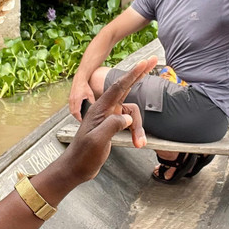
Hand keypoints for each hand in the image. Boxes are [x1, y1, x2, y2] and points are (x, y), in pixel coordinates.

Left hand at [64, 56, 155, 182]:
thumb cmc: (83, 155)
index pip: (119, 87)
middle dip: (140, 75)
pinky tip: (137, 142)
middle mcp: (105, 109)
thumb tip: (127, 117)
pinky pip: (129, 122)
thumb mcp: (97, 140)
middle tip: (152, 60)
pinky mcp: (112, 125)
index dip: (133, 74)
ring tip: (139, 143)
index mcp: (100, 108)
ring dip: (139, 128)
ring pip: (132, 113)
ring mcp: (109, 116)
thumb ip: (112, 125)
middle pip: (127, 88)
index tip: (144, 62)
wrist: (76, 168)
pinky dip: (136, 132)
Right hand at [68, 78, 94, 120]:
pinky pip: (70, 107)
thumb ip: (92, 102)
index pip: (76, 112)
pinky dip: (73, 111)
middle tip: (82, 120)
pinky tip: (78, 112)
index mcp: (77, 99)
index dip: (79, 118)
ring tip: (80, 117)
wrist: (79, 79)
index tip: (82, 121)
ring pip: (71, 110)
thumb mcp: (90, 95)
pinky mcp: (70, 98)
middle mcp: (72, 100)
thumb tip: (95, 109)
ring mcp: (70, 99)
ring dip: (75, 114)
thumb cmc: (85, 86)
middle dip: (77, 117)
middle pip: (72, 113)